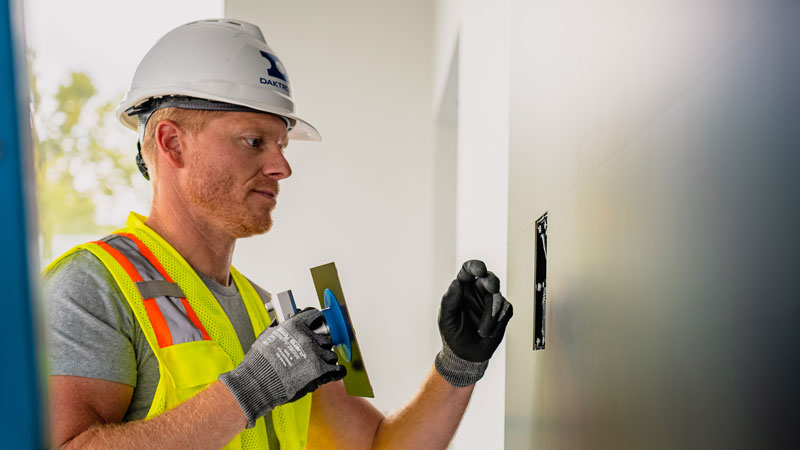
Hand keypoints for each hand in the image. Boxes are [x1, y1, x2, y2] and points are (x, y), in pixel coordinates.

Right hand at [219, 308, 345, 427]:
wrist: (257, 384)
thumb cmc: (259, 363)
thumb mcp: (267, 336)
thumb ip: (279, 327)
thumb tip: (282, 321)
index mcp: (295, 326)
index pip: (315, 315)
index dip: (316, 321)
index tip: (316, 325)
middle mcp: (308, 338)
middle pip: (326, 337)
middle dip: (320, 345)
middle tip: (312, 352)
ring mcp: (316, 355)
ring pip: (332, 354)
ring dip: (326, 360)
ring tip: (316, 366)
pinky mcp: (321, 372)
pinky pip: (339, 370)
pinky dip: (336, 372)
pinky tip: (331, 373)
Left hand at [435, 260, 512, 385]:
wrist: (466, 355)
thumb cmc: (453, 334)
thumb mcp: (446, 318)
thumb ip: (450, 300)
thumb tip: (456, 283)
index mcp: (462, 289)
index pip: (468, 271)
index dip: (475, 266)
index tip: (480, 270)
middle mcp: (477, 292)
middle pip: (489, 278)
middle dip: (491, 282)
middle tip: (491, 288)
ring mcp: (491, 302)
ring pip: (499, 297)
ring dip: (491, 315)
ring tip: (482, 331)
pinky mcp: (502, 313)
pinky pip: (506, 310)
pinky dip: (498, 323)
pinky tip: (489, 332)